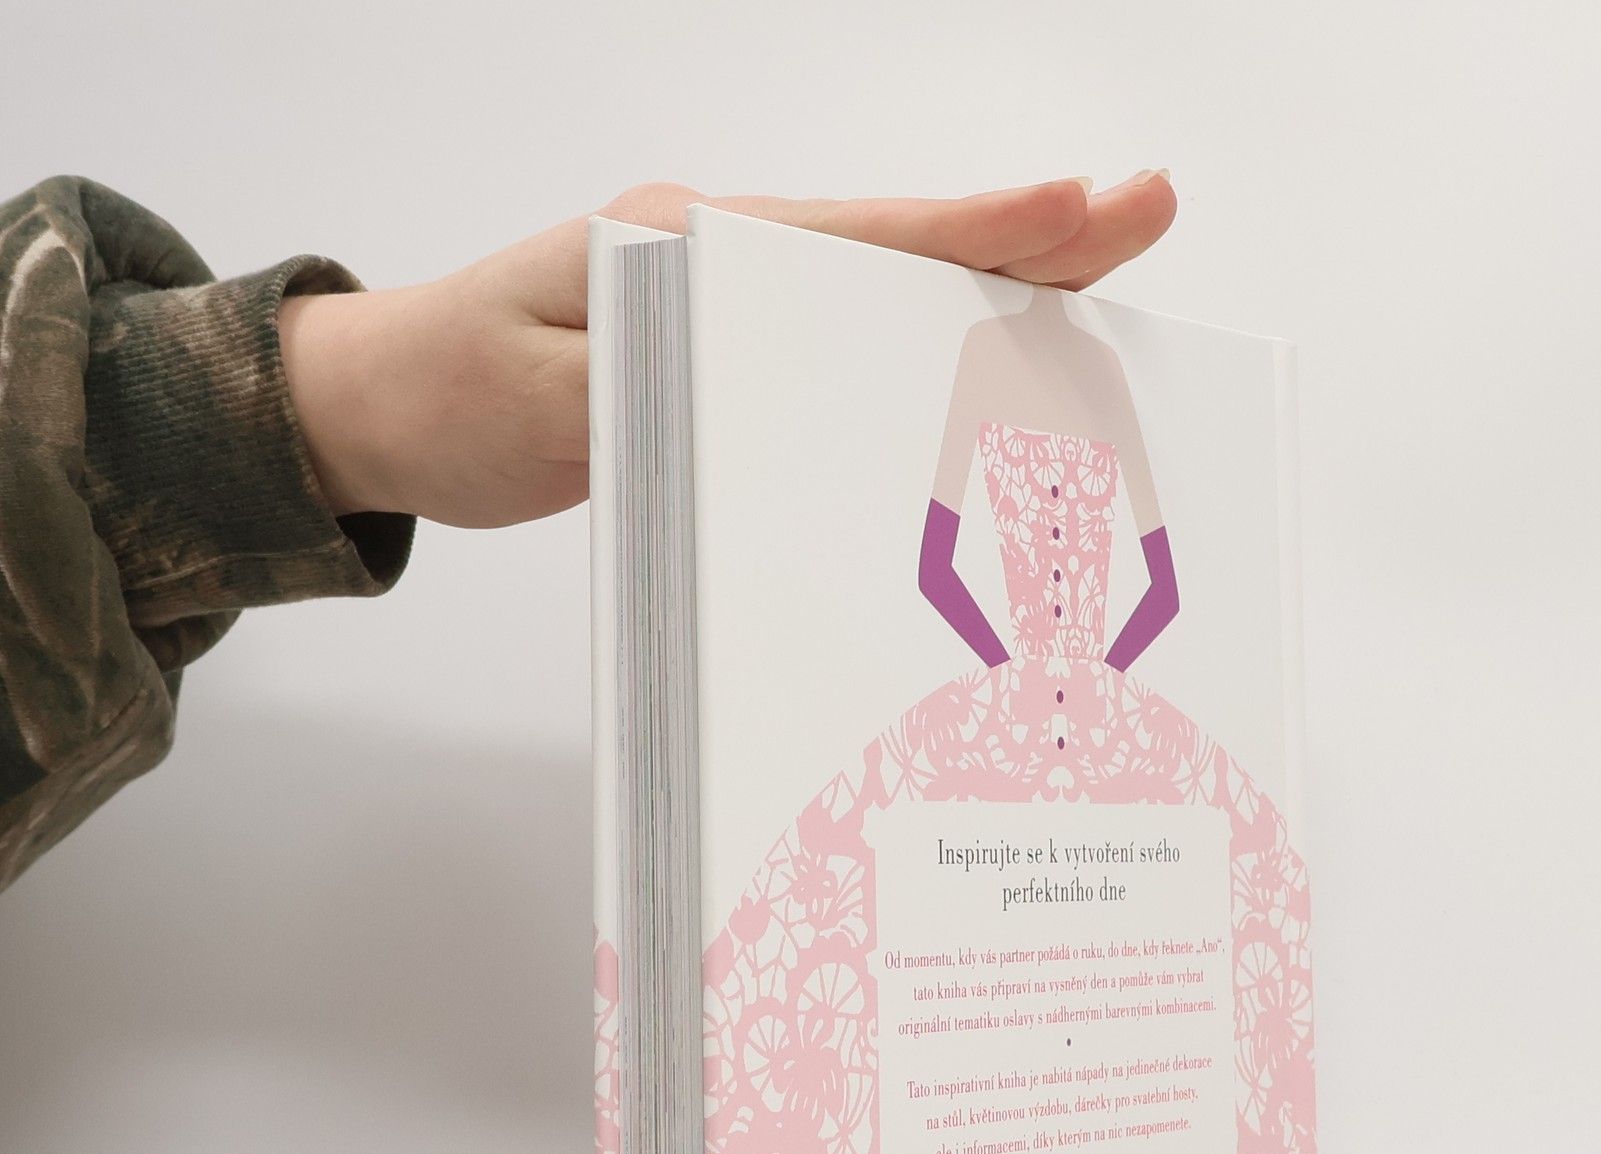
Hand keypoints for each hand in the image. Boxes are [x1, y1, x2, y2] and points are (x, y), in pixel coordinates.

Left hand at [279, 174, 1177, 530]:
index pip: (854, 239)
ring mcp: (725, 294)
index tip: (1080, 211)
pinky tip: (987, 352)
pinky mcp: (723, 348)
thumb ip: (657, 393)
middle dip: (1024, 240)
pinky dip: (925, 336)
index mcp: (683, 246)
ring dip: (992, 285)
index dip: (974, 232)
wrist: (374, 407)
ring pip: (881, 289)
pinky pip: (844, 337)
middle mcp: (719, 254)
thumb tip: (782, 386)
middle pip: (896, 249)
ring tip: (1104, 282)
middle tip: (1143, 218)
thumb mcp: (541, 411)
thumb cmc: (446, 401)